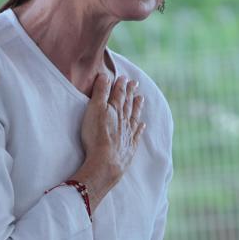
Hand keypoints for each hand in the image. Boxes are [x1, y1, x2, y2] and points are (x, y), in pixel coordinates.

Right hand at [72, 73, 145, 207]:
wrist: (105, 163)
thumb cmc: (96, 136)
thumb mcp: (95, 110)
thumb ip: (100, 93)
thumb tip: (106, 76)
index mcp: (115, 110)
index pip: (119, 94)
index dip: (121, 85)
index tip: (124, 77)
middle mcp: (124, 121)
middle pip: (128, 104)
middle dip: (130, 92)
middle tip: (135, 83)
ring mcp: (128, 135)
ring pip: (134, 117)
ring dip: (137, 107)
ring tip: (141, 99)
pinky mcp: (129, 148)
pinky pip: (136, 135)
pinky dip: (140, 129)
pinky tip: (143, 125)